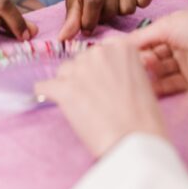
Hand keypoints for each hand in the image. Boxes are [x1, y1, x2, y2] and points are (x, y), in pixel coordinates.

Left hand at [35, 39, 165, 158]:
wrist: (135, 142)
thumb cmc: (144, 118)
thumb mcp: (141, 80)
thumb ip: (121, 68)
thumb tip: (104, 75)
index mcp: (121, 47)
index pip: (101, 51)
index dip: (101, 69)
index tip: (103, 83)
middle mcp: (99, 52)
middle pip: (81, 60)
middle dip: (84, 77)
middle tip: (93, 100)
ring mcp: (80, 69)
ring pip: (64, 72)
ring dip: (68, 86)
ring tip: (79, 108)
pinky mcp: (64, 88)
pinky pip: (43, 86)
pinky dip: (46, 94)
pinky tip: (50, 101)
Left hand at [59, 0, 157, 39]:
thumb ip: (72, 16)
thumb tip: (64, 37)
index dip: (90, 19)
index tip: (87, 27)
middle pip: (112, 6)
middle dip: (104, 16)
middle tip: (100, 10)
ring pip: (129, 7)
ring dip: (120, 11)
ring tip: (113, 3)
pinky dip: (141, 2)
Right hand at [126, 10, 187, 96]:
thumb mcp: (167, 25)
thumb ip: (143, 35)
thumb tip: (121, 42)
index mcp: (173, 28)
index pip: (148, 39)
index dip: (137, 47)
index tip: (123, 55)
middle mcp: (178, 44)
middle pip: (153, 56)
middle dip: (143, 62)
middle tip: (137, 66)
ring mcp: (185, 63)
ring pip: (161, 72)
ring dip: (150, 76)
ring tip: (141, 78)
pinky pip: (171, 85)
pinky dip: (160, 88)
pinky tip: (150, 89)